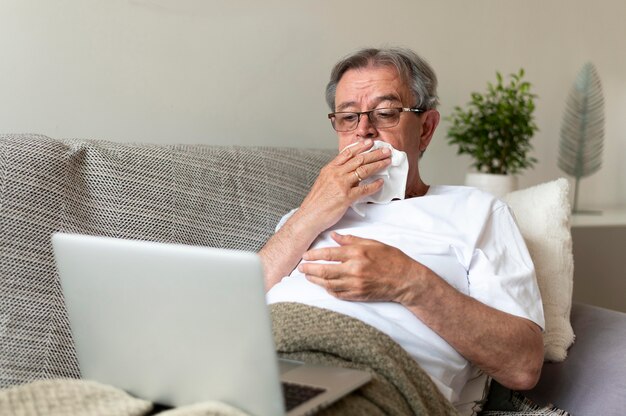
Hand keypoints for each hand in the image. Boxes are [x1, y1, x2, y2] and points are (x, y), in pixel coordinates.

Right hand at [298, 140, 390, 231]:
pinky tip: (380, 182)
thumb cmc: (316, 202)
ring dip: (378, 165)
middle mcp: (336, 174)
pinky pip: (364, 189)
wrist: (310, 215)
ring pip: (363, 170)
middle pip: (359, 160)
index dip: (360, 147)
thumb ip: (337, 175)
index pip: (347, 153)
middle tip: (385, 151)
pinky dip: (374, 185)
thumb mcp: (324, 182)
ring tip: (387, 162)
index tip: (370, 143)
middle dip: (374, 154)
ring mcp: (342, 185)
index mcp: (330, 169)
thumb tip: (351, 173)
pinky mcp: (347, 197)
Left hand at [298, 232, 421, 302]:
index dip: (314, 255)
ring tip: (308, 276)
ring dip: (316, 280)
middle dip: (309, 269)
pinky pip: (338, 294)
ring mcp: (356, 284)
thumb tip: (334, 236)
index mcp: (357, 254)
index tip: (305, 255)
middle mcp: (355, 270)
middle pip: (325, 271)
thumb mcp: (372, 243)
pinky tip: (324, 285)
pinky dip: (328, 289)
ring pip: (329, 284)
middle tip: (301, 267)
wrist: (406, 280)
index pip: (329, 254)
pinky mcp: (358, 295)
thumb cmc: (392, 259)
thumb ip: (351, 240)